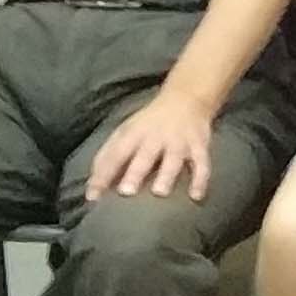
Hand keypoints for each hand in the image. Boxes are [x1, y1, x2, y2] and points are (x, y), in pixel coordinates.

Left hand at [84, 93, 220, 200]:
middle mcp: (156, 137)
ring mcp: (179, 142)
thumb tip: (93, 186)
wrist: (186, 99)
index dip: (103, 174)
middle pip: (145, 156)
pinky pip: (202, 164)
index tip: (93, 196)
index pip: (115, 154)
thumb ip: (109, 156)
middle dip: (135, 173)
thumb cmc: (149, 123)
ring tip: (160, 193)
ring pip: (173, 160)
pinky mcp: (199, 146)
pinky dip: (201, 179)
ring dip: (167, 175)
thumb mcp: (126, 131)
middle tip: (126, 192)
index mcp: (134, 133)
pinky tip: (196, 196)